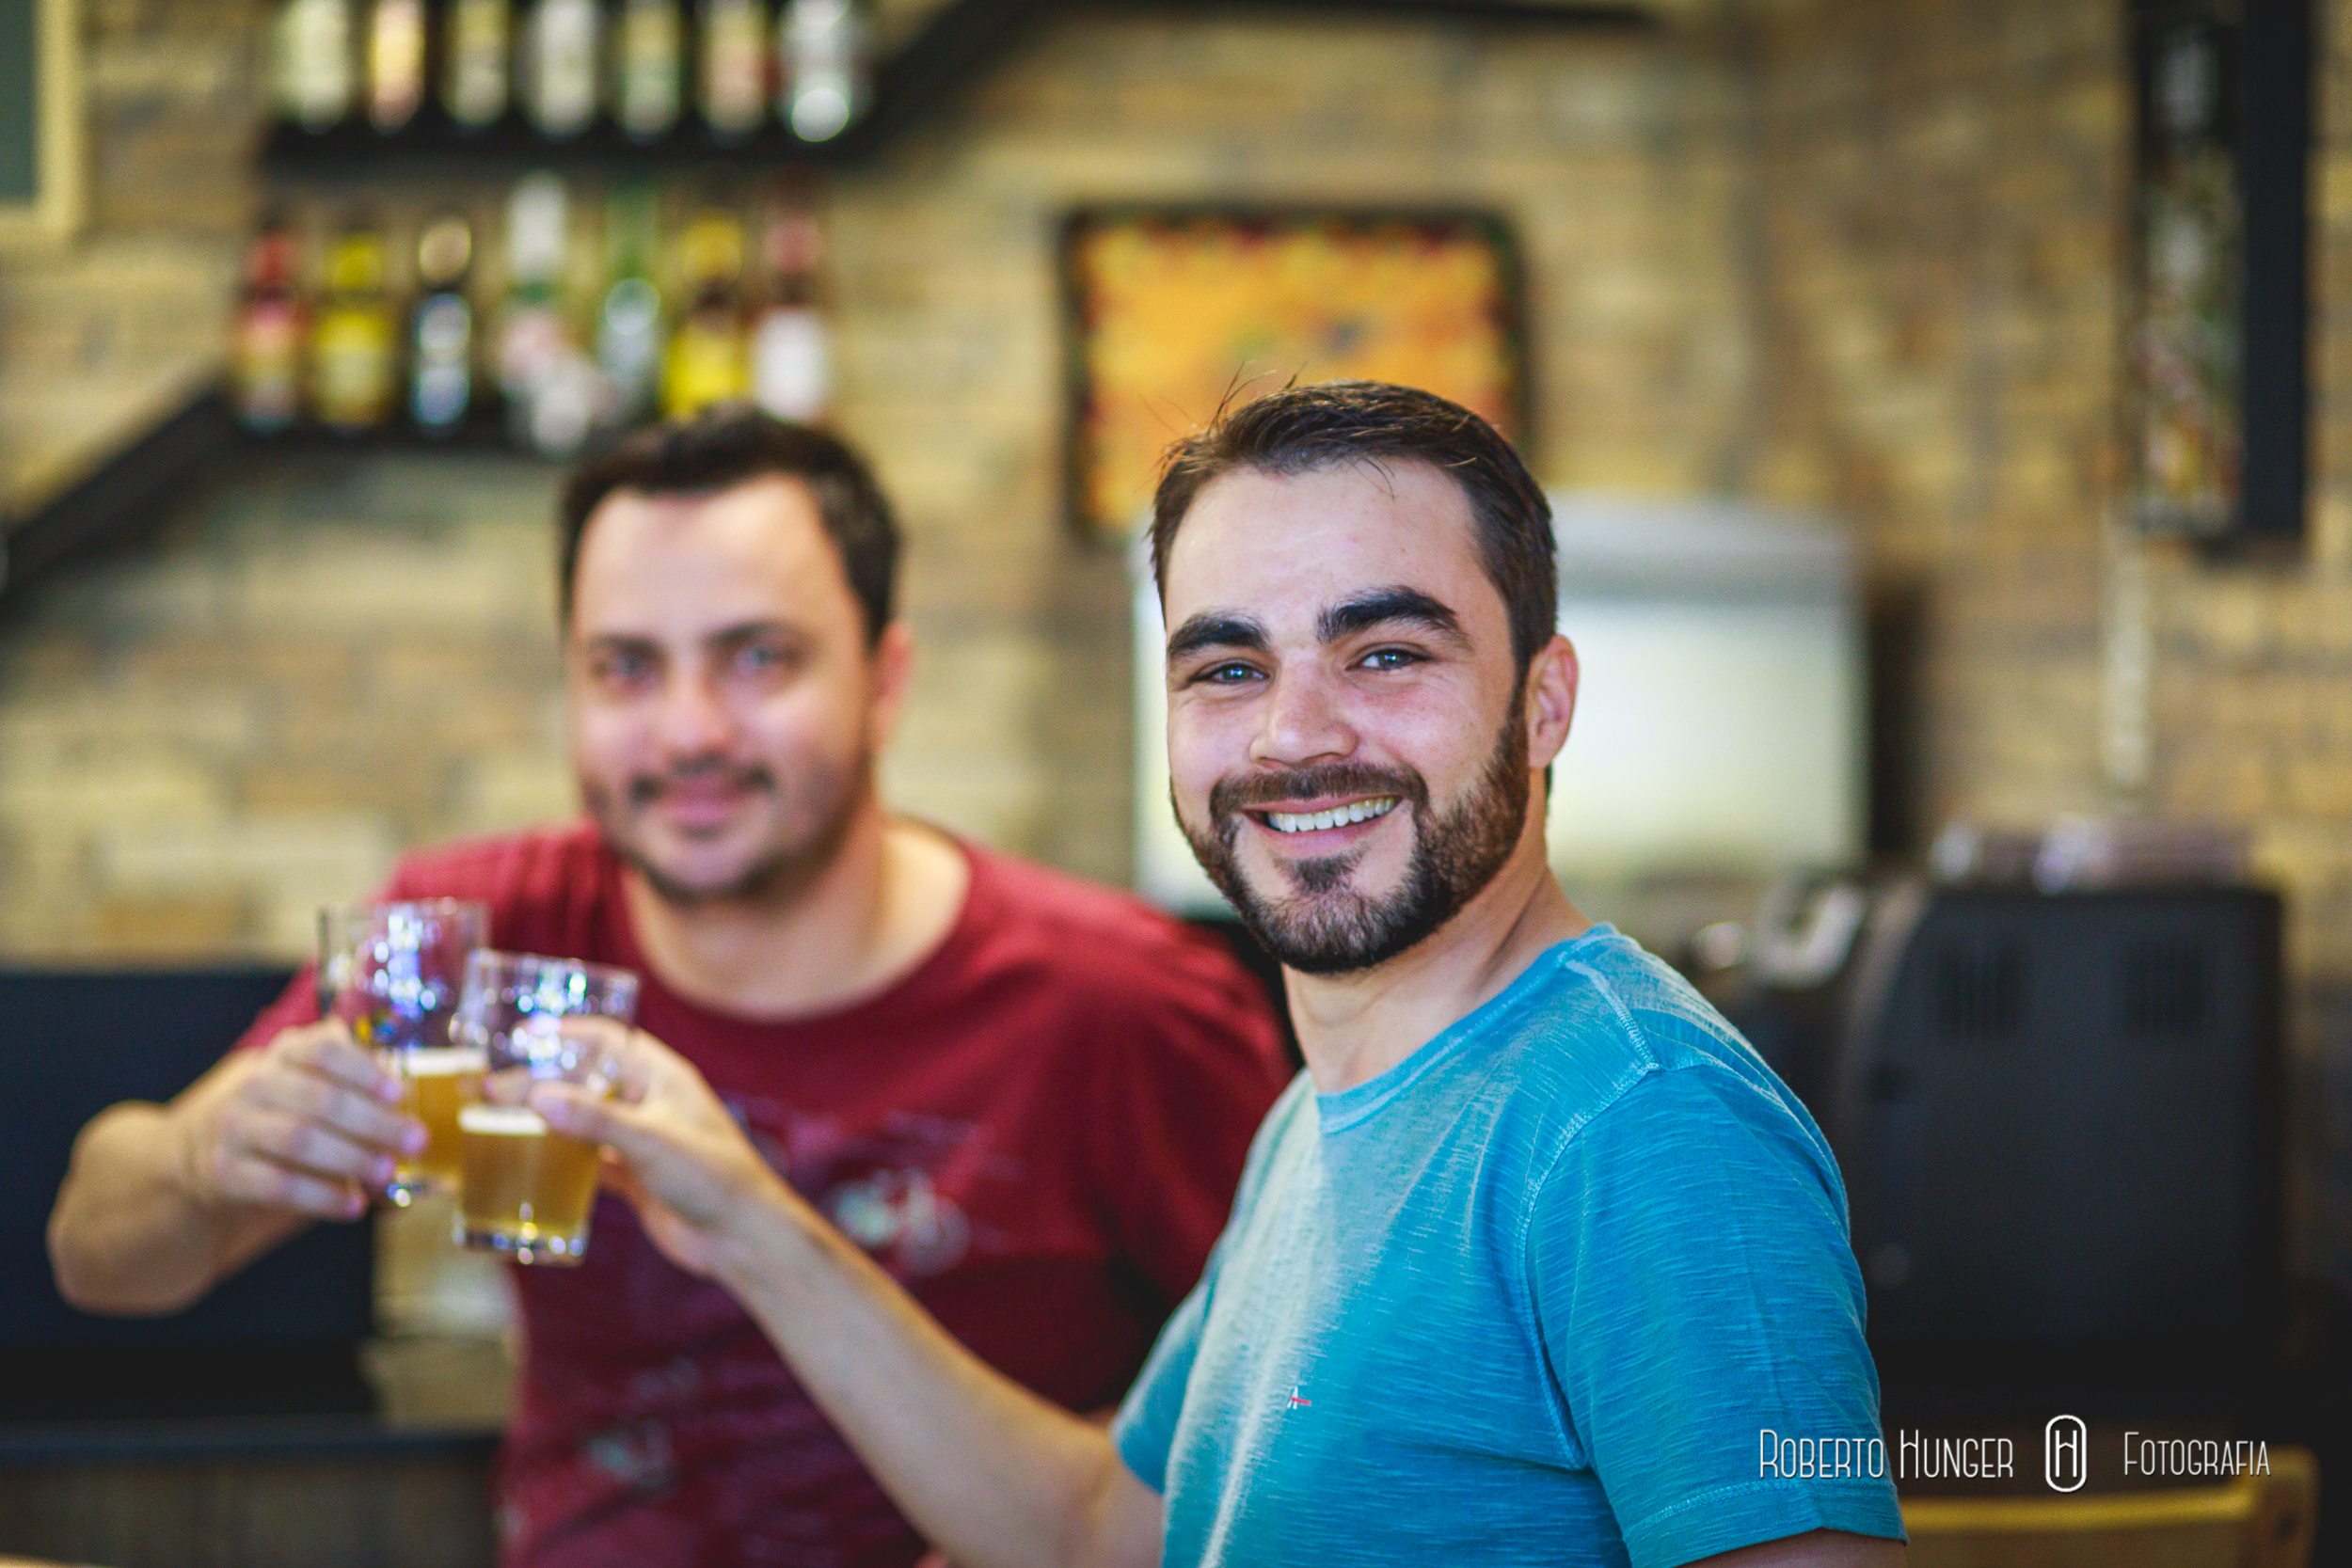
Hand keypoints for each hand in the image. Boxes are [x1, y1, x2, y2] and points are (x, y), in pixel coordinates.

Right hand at [175, 1021, 422, 1219]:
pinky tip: (353, 1205)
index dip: (363, 1070)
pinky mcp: (223, 1172)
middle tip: (416, 1141)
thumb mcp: (301, 1081)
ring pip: (299, 1141)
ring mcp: (234, 1128)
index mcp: (282, 1054)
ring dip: (350, 1158)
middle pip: (320, 1100)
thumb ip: (348, 1081)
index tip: (399, 1093)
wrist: (191, 1153)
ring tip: (386, 1172)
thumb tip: (408, 1094)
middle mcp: (254, 1085)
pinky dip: (321, 1197)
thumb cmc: (274, 1113)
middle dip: (374, 1123)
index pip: (323, 1050)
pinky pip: (278, 1185)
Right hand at [527, 1031, 800, 1280]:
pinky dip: (565, 1161)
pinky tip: (533, 1163)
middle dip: (545, 1082)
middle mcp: (652, 1103)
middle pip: (589, 1082)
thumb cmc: (710, 1175)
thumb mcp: (650, 1140)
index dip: (567, 1033)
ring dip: (551, 1122)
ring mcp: (643, 1141)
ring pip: (588, 1123)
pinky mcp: (637, 1177)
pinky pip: (593, 1161)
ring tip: (501, 1122)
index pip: (609, 1040)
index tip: (523, 1035)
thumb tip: (537, 1096)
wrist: (739, 1236)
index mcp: (663, 1077)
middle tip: (495, 1088)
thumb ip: (594, 1118)